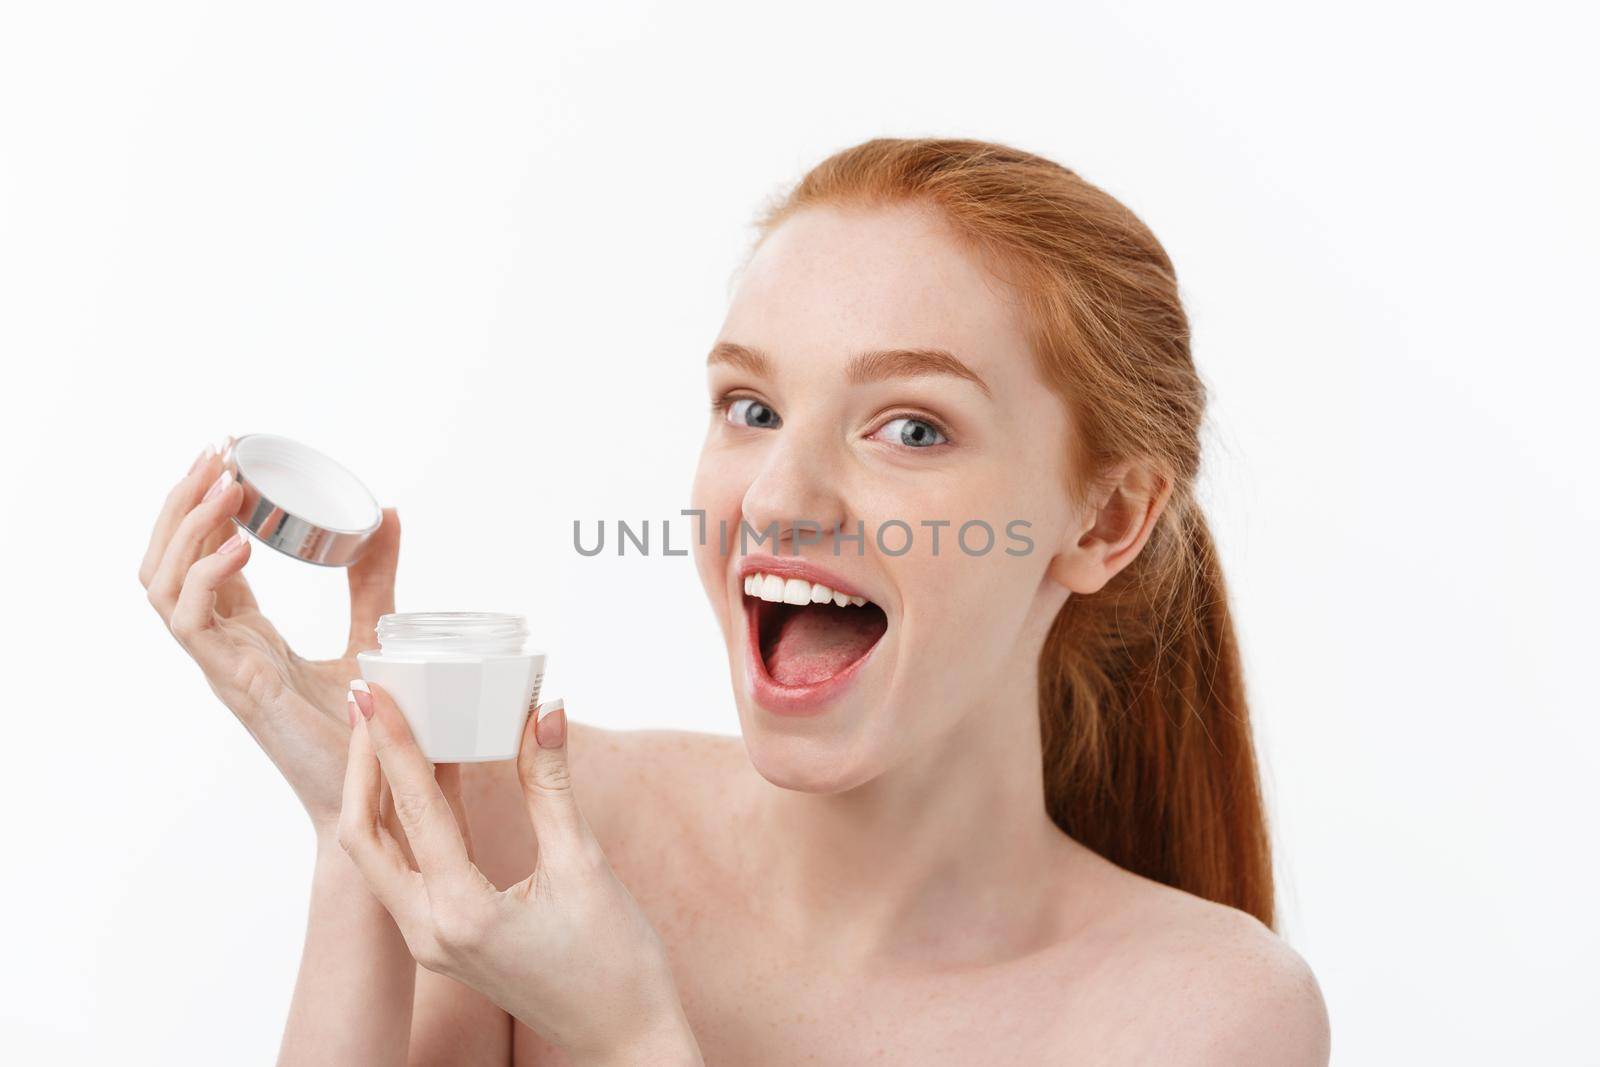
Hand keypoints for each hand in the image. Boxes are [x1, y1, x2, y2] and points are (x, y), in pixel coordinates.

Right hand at [139, 441, 401, 833]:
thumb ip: (375, 576)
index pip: (197, 556)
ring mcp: (222, 664)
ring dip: (185, 526)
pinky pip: (192, 623)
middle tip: (218, 452)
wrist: (379, 798)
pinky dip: (206, 576)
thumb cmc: (367, 727)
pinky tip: (239, 544)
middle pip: (164, 560)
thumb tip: (387, 512)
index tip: (228, 453)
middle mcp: (223, 644)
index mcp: (245, 632)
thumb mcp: (373, 632)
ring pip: (162, 584)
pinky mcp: (236, 684)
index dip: (199, 503)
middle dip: (181, 500)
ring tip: (226, 484)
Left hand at [338, 684, 700, 1066]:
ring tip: (387, 727)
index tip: (374, 691)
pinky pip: (406, 870)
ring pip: (378, 855)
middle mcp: (429, 932)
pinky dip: (407, 819)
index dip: (393, 742)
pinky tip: (429, 776)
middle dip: (364, 764)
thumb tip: (545, 712)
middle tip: (368, 700)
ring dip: (378, 790)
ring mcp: (431, 941)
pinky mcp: (445, 941)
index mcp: (461, 914)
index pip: (412, 810)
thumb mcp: (584, 864)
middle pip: (366, 835)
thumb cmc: (615, 963)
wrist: (624, 1037)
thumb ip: (552, 785)